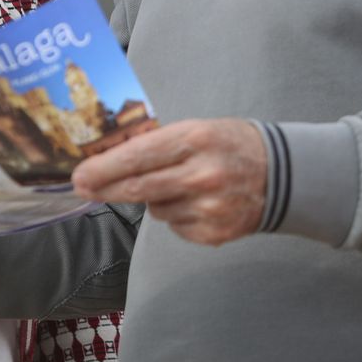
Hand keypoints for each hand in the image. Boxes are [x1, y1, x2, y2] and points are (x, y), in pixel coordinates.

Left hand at [71, 118, 265, 246]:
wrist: (282, 174)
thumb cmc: (229, 144)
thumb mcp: (198, 128)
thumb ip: (158, 142)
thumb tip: (108, 158)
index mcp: (195, 139)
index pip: (138, 156)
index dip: (104, 168)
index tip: (79, 175)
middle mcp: (202, 174)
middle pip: (138, 188)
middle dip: (105, 188)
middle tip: (84, 188)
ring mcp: (209, 207)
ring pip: (155, 209)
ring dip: (153, 198)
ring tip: (178, 184)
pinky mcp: (214, 233)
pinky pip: (174, 225)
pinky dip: (176, 214)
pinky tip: (196, 201)